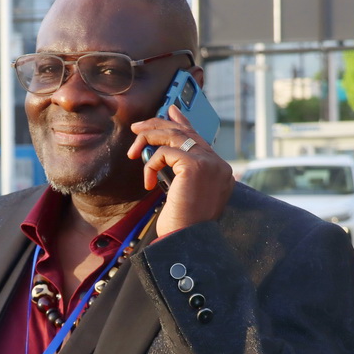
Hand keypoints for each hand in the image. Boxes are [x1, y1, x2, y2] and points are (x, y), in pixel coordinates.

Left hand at [128, 105, 234, 236]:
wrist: (187, 242)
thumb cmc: (182, 225)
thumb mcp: (182, 193)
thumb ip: (181, 171)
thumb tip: (166, 151)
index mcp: (220, 171)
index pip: (199, 138)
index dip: (183, 122)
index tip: (170, 111)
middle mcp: (219, 164)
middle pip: (186, 133)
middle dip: (158, 125)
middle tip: (137, 127)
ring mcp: (210, 163)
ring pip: (173, 136)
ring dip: (149, 139)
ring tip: (133, 151)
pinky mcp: (195, 165)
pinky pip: (164, 153)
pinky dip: (150, 165)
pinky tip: (148, 183)